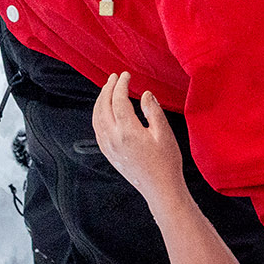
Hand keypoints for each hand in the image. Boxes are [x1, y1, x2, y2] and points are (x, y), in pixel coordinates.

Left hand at [91, 71, 188, 210]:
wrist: (160, 188)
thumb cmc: (166, 162)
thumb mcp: (165, 134)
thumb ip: (153, 111)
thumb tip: (145, 94)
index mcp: (128, 131)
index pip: (118, 100)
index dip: (121, 85)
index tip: (126, 75)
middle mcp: (113, 138)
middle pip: (103, 106)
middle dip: (107, 89)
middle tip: (114, 77)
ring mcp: (109, 146)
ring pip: (96, 117)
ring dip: (100, 100)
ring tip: (107, 89)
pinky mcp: (108, 153)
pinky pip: (97, 129)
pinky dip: (98, 114)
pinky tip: (104, 110)